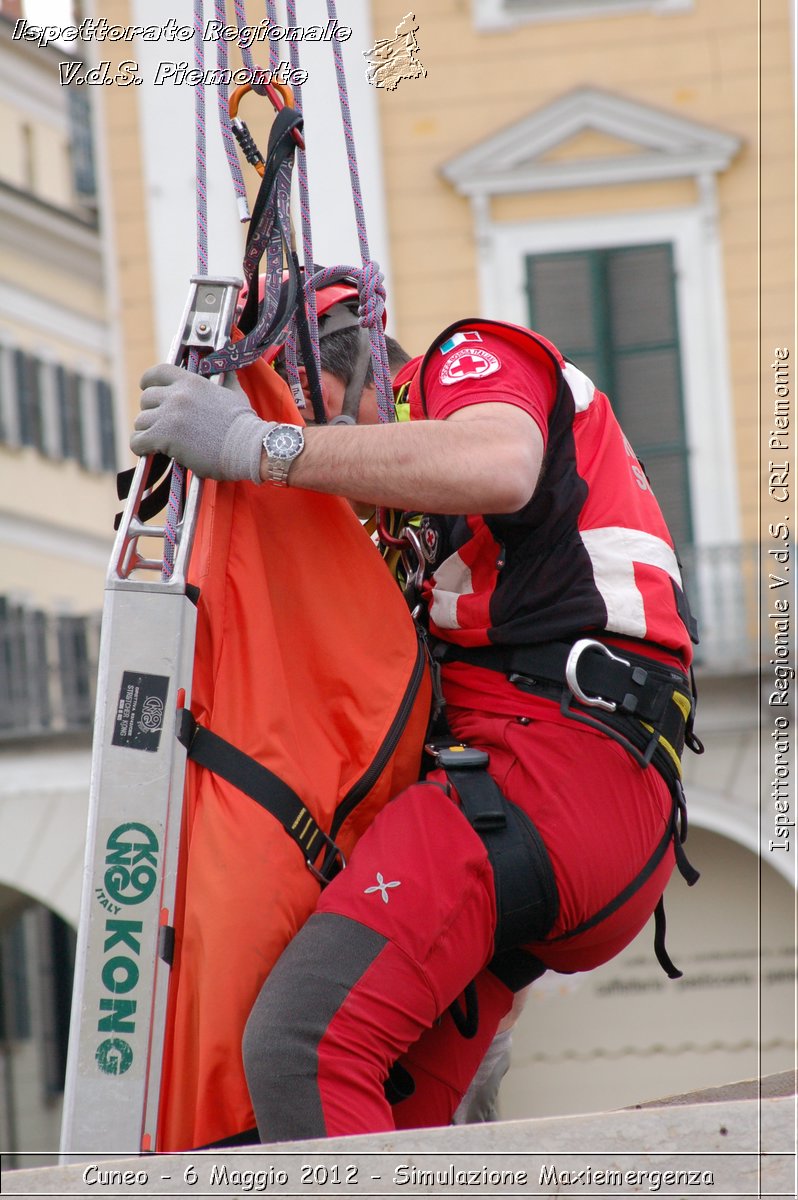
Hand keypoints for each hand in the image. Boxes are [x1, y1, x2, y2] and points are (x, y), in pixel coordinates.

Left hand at [131, 364, 270, 482]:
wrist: (248, 448)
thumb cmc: (244, 424)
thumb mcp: (234, 392)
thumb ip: (225, 376)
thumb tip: (229, 362)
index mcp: (191, 382)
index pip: (157, 373)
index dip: (148, 382)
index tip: (146, 388)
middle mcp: (177, 395)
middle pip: (146, 399)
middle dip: (152, 412)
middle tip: (162, 424)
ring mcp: (169, 416)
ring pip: (141, 421)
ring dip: (148, 431)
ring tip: (159, 441)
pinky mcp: (164, 437)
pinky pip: (137, 441)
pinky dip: (141, 447)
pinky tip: (149, 451)